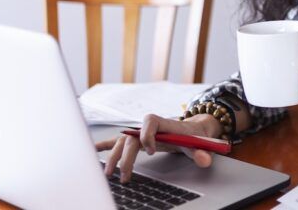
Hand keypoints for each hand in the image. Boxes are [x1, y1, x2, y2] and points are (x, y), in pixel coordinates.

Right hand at [96, 113, 218, 182]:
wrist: (191, 130)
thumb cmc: (194, 136)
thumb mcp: (201, 143)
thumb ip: (202, 151)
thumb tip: (205, 160)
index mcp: (164, 123)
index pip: (150, 122)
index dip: (148, 135)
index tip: (151, 151)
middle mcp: (148, 126)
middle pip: (132, 137)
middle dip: (126, 156)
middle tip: (125, 175)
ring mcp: (140, 133)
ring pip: (122, 142)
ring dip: (113, 156)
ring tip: (109, 174)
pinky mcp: (136, 140)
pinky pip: (117, 141)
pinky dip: (104, 145)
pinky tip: (92, 150)